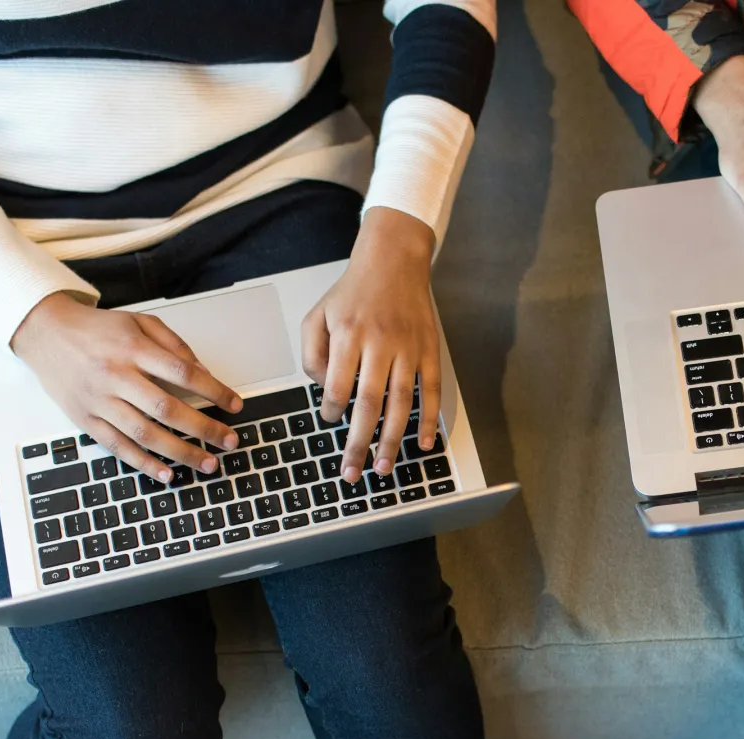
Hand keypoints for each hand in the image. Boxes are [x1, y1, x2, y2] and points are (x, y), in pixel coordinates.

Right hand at [11, 293, 242, 482]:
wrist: (45, 333)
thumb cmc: (97, 329)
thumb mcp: (138, 322)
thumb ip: (173, 344)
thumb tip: (204, 372)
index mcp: (133, 348)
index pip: (183, 373)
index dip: (214, 391)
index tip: (235, 405)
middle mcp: (116, 375)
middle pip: (168, 408)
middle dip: (204, 429)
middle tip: (230, 441)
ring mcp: (99, 401)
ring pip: (145, 433)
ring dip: (181, 452)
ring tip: (208, 463)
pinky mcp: (86, 420)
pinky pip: (118, 447)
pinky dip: (144, 463)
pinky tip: (168, 474)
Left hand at [302, 206, 439, 482]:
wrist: (394, 259)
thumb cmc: (352, 292)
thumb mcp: (317, 314)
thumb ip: (312, 354)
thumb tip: (325, 391)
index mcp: (348, 334)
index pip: (338, 385)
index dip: (331, 409)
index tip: (329, 419)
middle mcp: (380, 343)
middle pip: (369, 403)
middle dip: (359, 442)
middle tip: (352, 472)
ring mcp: (408, 348)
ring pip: (400, 403)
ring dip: (391, 439)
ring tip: (382, 467)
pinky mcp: (429, 350)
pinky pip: (431, 391)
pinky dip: (429, 420)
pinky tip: (423, 444)